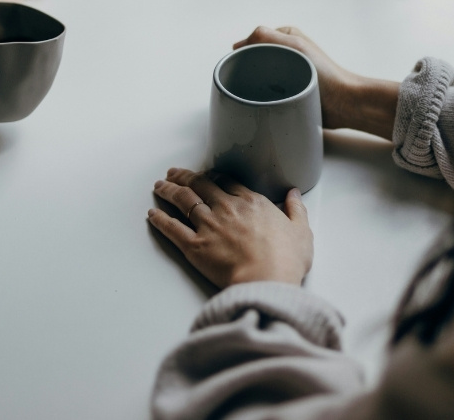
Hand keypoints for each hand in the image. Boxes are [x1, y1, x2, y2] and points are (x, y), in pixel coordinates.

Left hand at [148, 168, 312, 288]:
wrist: (267, 281)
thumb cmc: (286, 260)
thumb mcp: (301, 231)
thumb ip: (296, 210)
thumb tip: (294, 194)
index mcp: (251, 203)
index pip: (226, 182)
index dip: (212, 176)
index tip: (205, 174)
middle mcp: (227, 208)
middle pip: (200, 185)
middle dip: (185, 176)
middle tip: (174, 172)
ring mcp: (208, 226)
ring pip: (183, 201)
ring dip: (169, 190)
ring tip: (159, 185)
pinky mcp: (195, 246)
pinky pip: (172, 228)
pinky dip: (160, 219)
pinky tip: (152, 213)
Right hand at [235, 26, 399, 140]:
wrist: (343, 103)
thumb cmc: (324, 73)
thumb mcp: (294, 46)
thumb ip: (266, 36)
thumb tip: (239, 45)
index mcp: (286, 37)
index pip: (253, 41)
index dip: (243, 53)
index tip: (239, 67)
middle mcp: (286, 53)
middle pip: (254, 60)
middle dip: (247, 70)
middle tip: (244, 83)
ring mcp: (287, 73)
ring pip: (259, 77)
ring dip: (254, 86)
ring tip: (254, 94)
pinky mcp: (289, 92)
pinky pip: (268, 93)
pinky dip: (262, 97)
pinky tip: (261, 103)